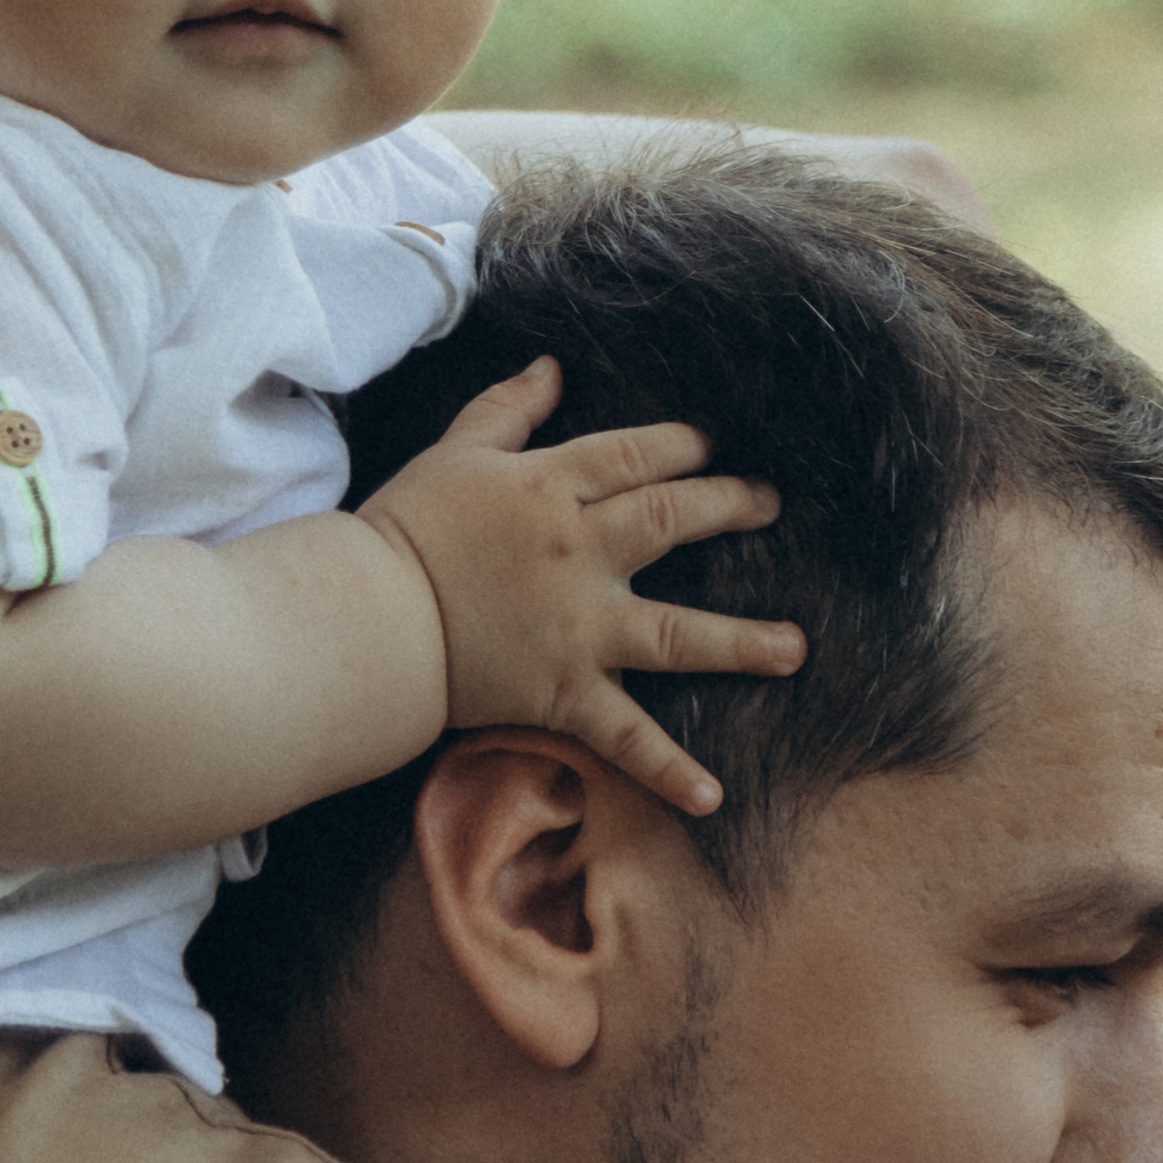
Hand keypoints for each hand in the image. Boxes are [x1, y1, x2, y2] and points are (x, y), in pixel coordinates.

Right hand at [354, 359, 803, 816]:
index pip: (637, 455)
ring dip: (742, 642)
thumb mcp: (454, 451)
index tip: (709, 447)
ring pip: (678, 633)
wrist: (368, 617)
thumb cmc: (405, 528)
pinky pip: (625, 735)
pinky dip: (667, 769)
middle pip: (673, 520)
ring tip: (794, 649)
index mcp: (553, 486)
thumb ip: (509, 408)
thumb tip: (552, 366)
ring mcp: (580, 627)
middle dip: (730, 506)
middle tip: (770, 504)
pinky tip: (713, 796)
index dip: (681, 446)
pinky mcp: (564, 691)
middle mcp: (581, 552)